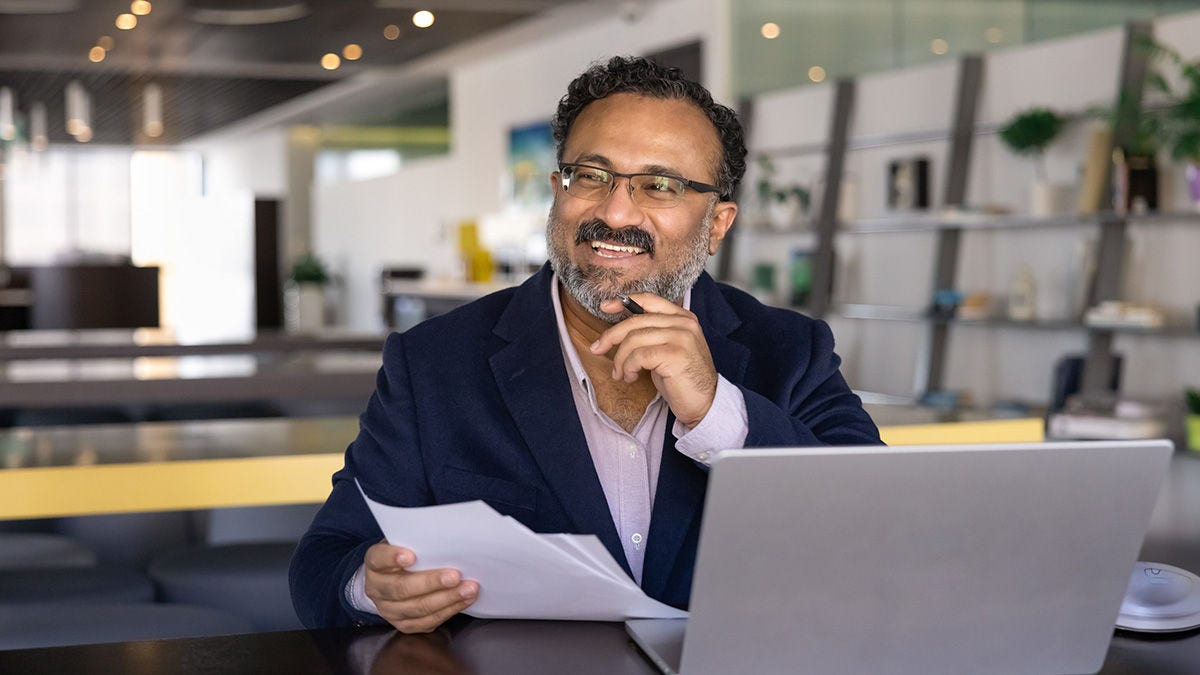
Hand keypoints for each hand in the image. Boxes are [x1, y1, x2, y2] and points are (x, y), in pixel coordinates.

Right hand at [364, 543, 478, 633]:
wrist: (393, 579)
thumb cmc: (406, 555)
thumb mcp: (406, 542)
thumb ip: (419, 541)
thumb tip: (448, 534)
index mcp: (375, 564)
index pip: (379, 559)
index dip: (393, 557)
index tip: (410, 556)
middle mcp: (377, 589)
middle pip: (402, 589)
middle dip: (431, 583)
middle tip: (455, 576)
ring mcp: (389, 610)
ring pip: (417, 608)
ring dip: (447, 599)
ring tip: (468, 589)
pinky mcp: (405, 624)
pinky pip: (428, 621)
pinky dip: (449, 610)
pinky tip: (465, 600)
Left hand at [590, 293, 717, 427]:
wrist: (704, 403)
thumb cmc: (681, 379)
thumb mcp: (666, 349)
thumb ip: (651, 334)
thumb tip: (617, 331)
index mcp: (683, 317)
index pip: (649, 300)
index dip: (624, 302)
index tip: (605, 307)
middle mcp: (684, 323)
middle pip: (636, 321)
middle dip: (611, 336)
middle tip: (597, 349)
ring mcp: (681, 337)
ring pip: (634, 340)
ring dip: (620, 359)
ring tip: (621, 374)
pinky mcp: (675, 354)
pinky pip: (638, 356)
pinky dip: (628, 368)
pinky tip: (631, 377)